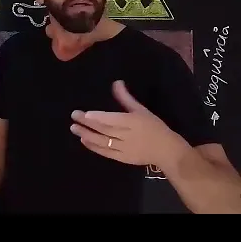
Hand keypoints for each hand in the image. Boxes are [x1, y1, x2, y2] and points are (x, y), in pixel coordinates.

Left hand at [69, 80, 184, 166]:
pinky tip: (84, 140)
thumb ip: (126, 98)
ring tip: (74, 128)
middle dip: (88, 123)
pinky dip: (94, 147)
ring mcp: (124, 149)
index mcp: (133, 122)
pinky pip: (106, 152)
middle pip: (104, 129)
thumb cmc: (154, 127)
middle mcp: (127, 136)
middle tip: (74, 116)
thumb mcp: (141, 110)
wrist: (166, 150)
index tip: (85, 113)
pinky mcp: (122, 158)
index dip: (99, 117)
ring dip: (87, 135)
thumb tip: (116, 83)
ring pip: (102, 141)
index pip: (113, 120)